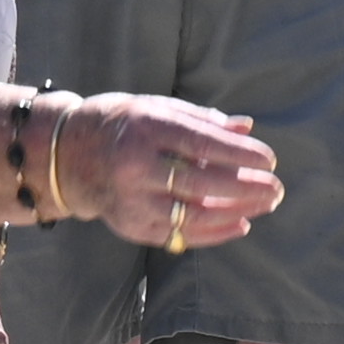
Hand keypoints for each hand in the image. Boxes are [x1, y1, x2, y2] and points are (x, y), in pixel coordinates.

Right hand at [67, 94, 281, 249]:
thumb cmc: (122, 125)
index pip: (203, 145)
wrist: (66, 156)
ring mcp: (131, 200)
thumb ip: (202, 120)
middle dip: (246, 188)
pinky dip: (214, 232)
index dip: (241, 155)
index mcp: (145, 129)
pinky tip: (240, 224)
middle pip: (202, 184)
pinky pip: (178, 235)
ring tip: (265, 205)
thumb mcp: (157, 109)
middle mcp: (136, 166)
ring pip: (193, 214)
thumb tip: (247, 128)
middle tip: (277, 189)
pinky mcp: (130, 225)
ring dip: (236, 212)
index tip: (271, 160)